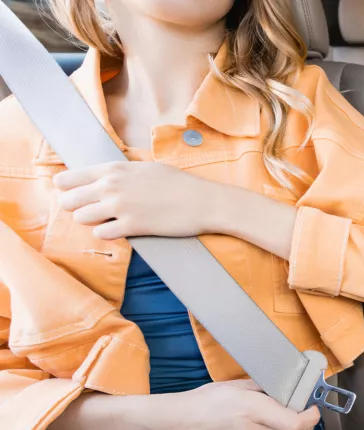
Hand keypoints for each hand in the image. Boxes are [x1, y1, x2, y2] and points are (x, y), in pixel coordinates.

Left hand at [53, 162, 227, 239]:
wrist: (203, 201)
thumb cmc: (179, 184)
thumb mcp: (145, 168)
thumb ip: (120, 173)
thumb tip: (104, 179)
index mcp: (114, 170)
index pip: (69, 178)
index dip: (66, 188)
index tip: (73, 193)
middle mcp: (111, 187)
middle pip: (69, 200)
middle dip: (75, 207)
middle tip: (91, 210)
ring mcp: (120, 207)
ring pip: (82, 218)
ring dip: (91, 221)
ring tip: (108, 220)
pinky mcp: (131, 226)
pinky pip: (102, 234)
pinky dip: (107, 233)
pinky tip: (120, 229)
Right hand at [150, 379, 321, 429]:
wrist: (174, 423)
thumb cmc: (201, 401)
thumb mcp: (234, 385)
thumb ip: (263, 387)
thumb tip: (286, 387)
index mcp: (251, 409)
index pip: (296, 423)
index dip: (311, 416)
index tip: (311, 407)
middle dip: (308, 426)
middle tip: (303, 415)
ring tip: (291, 427)